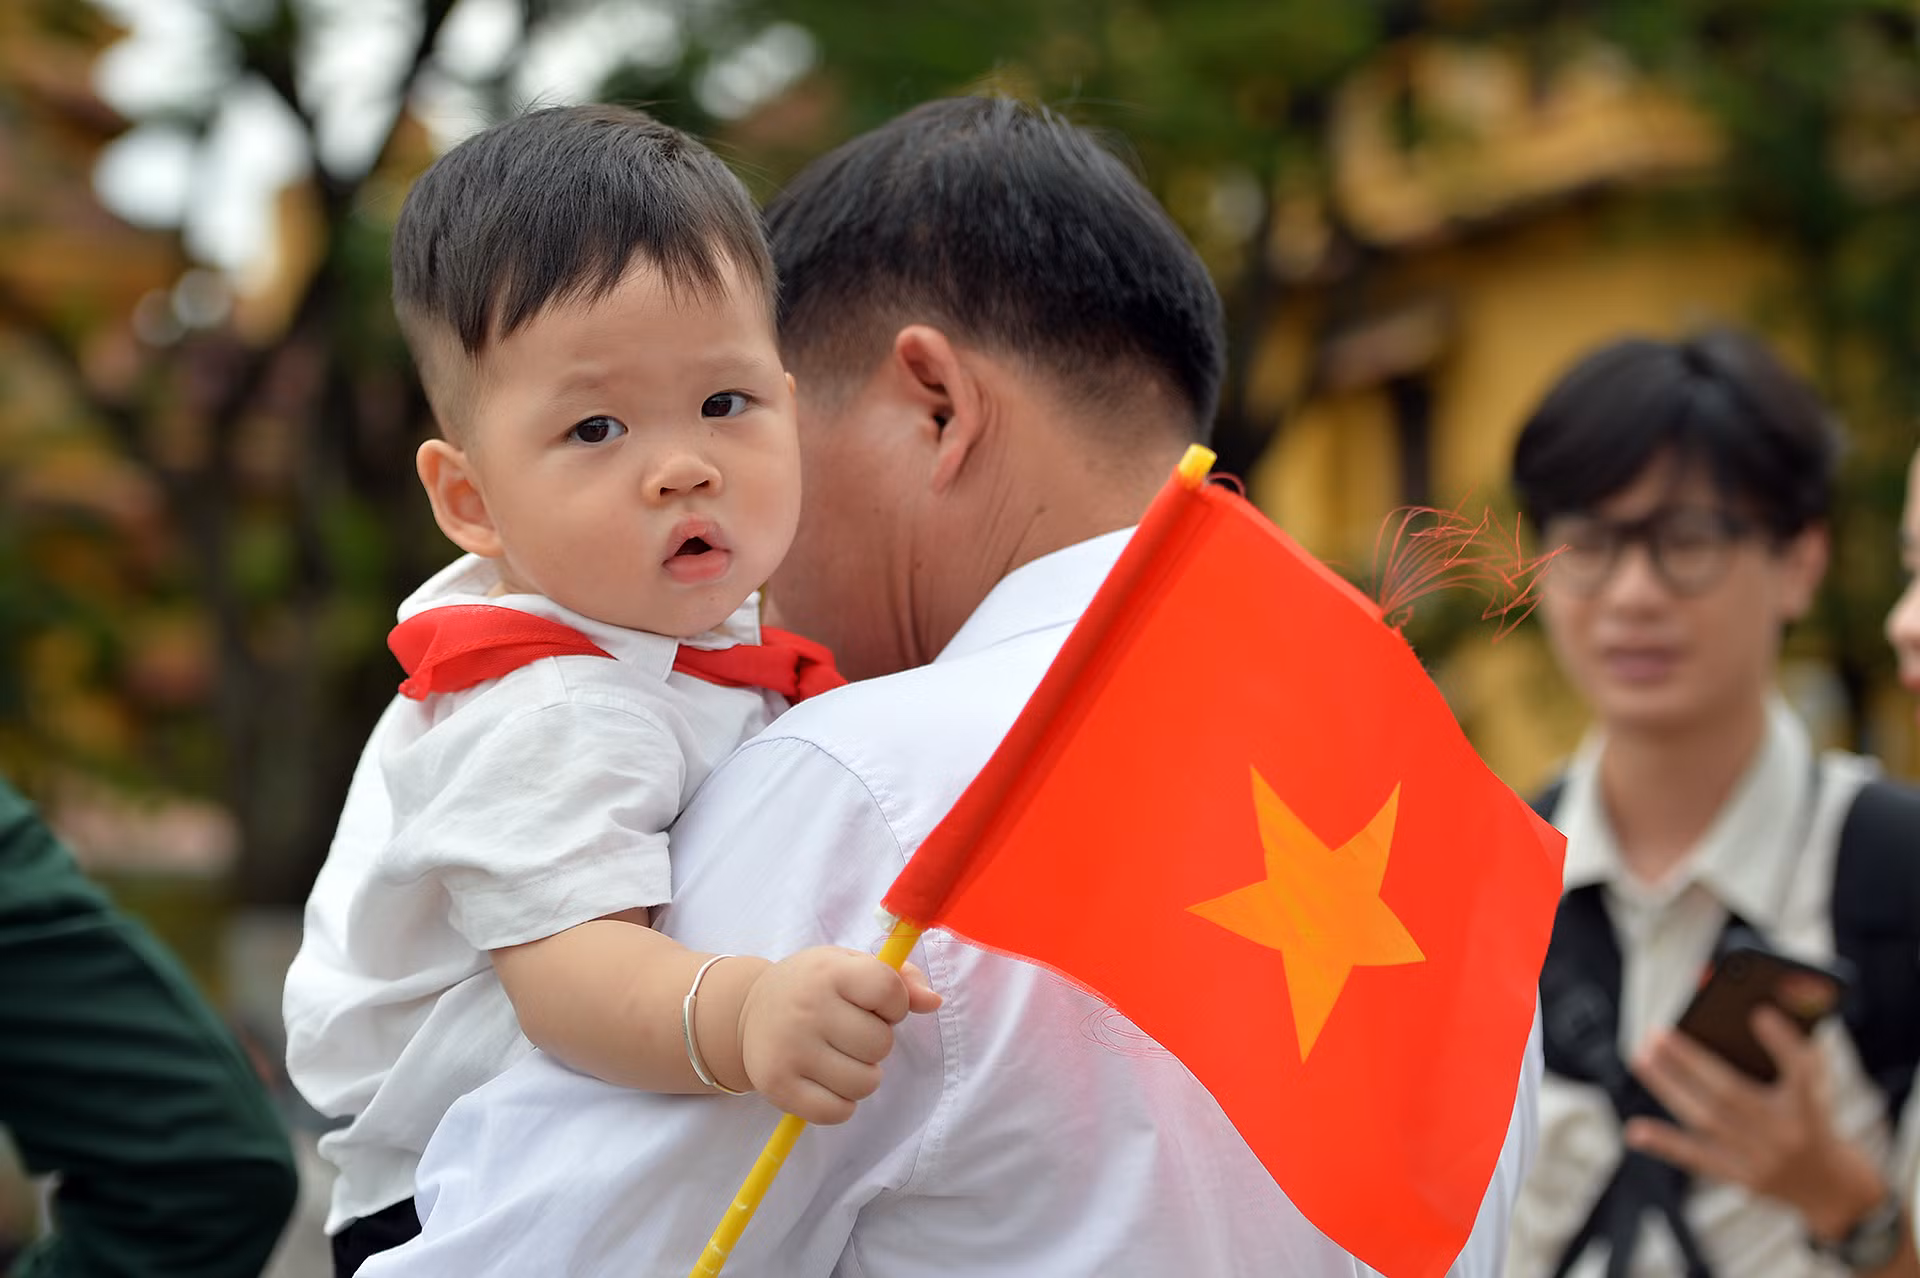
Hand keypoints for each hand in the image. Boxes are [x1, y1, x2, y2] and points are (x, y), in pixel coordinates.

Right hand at [734, 948, 940, 1124]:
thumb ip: (899, 980)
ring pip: (865, 1083)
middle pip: (880, 1044)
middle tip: (851, 1032)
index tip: (876, 1004)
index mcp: (830, 972)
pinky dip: (842, 1104)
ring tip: (840, 1057)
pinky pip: (837, 1112)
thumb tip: (934, 1002)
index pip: (888, 990)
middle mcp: (808, 1008)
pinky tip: (827, 1081)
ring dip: (862, 1075)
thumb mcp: (851, 966)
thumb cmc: (814, 986)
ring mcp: (791, 1049)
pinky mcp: (779, 1086)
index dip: (894, 1003)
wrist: (748, 1010)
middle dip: (876, 1042)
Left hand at [1625, 1006, 1884, 1237]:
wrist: (1834, 1189)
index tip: (1758, 1012)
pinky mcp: (1743, 1179)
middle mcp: (1787, 1134)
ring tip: (1641, 1058)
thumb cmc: (1813, 1124)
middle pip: (1733, 1094)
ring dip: (1669, 1088)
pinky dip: (1666, 1143)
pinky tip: (1635, 1130)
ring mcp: (1762, 1160)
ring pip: (1708, 1120)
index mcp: (1812, 1108)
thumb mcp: (1812, 1092)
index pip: (1801, 1071)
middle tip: (1657, 1033)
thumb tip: (1745, 1018)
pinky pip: (1699, 1159)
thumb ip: (1787, 1058)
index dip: (1782, 1042)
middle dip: (1691, 1061)